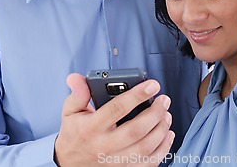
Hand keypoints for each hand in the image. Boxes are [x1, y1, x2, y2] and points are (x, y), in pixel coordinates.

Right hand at [54, 73, 173, 165]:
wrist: (68, 165)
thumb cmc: (73, 134)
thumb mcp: (70, 111)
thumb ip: (77, 93)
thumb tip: (76, 78)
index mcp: (91, 128)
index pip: (117, 109)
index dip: (137, 95)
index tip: (152, 85)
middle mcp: (104, 146)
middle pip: (136, 130)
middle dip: (155, 113)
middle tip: (164, 99)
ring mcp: (115, 161)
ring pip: (145, 148)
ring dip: (161, 129)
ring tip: (166, 114)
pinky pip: (149, 163)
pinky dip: (163, 149)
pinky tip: (167, 134)